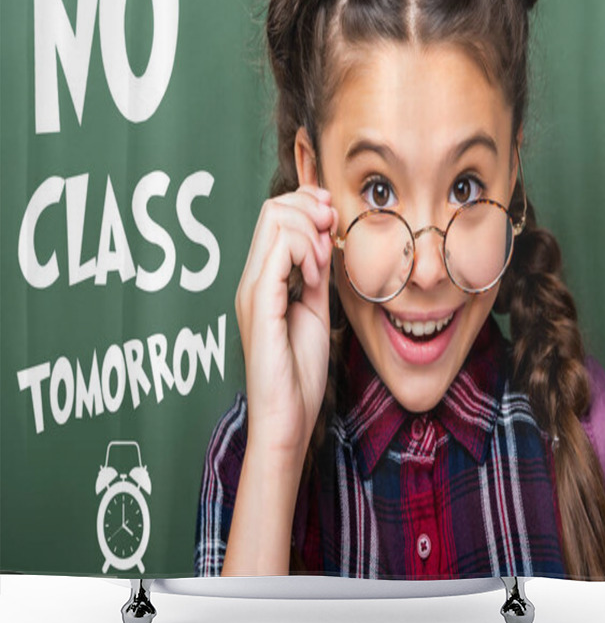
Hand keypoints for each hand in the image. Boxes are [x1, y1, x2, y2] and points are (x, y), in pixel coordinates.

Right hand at [234, 185, 338, 464]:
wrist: (287, 418)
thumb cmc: (299, 373)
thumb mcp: (316, 311)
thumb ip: (318, 276)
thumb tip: (326, 242)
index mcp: (264, 280)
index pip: (275, 216)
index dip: (307, 205)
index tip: (333, 220)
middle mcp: (253, 280)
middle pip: (272, 209)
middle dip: (311, 208)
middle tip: (332, 231)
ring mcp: (253, 290)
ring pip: (275, 221)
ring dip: (310, 231)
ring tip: (323, 263)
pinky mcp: (260, 305)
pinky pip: (278, 253)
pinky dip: (305, 253)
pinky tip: (315, 277)